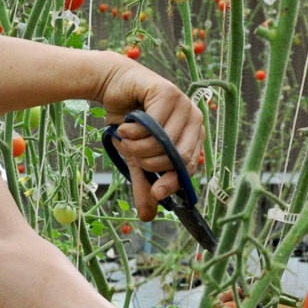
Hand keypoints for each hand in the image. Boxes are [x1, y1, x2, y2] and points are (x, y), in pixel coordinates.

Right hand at [95, 58, 203, 222]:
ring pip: (161, 142)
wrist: (114, 90)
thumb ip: (145, 184)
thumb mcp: (137, 159)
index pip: (188, 167)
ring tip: (126, 136)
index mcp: (193, 136)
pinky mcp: (167, 92)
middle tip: (132, 152)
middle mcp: (193, 119)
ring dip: (136, 145)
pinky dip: (132, 130)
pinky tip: (125, 125)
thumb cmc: (130, 122)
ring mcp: (183, 104)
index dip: (172, 182)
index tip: (156, 192)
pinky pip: (151, 123)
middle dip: (148, 162)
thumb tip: (148, 216)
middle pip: (175, 156)